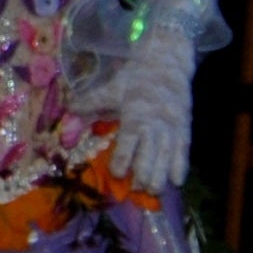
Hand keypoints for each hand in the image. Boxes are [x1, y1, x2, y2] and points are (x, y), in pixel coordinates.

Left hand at [90, 0, 218, 189]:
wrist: (168, 61)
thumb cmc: (136, 76)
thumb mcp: (112, 88)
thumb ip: (91, 103)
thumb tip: (68, 111)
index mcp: (135, 114)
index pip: (129, 141)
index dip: (124, 159)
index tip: (117, 174)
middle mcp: (155, 124)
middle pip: (151, 153)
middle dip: (145, 174)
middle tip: (137, 189)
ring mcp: (172, 127)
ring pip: (167, 156)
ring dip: (161, 175)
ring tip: (154, 191)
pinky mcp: (184, 128)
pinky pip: (184, 150)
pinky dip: (181, 166)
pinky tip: (178, 182)